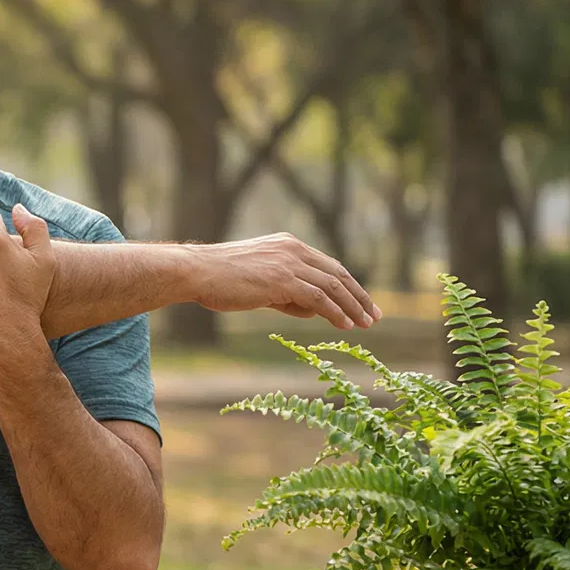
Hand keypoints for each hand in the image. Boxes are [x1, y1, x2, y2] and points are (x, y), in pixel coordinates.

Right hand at [191, 233, 379, 328]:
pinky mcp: (282, 279)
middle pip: (338, 273)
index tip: (362, 303)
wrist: (195, 271)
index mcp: (287, 245)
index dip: (349, 286)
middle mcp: (292, 249)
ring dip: (352, 307)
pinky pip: (318, 297)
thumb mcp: (258, 282)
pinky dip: (335, 312)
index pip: (328, 265)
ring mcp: (288, 263)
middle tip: (374, 316)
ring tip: (364, 324)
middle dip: (359, 296)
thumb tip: (311, 309)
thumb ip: (285, 292)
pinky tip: (344, 325)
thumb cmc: (218, 278)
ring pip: (332, 286)